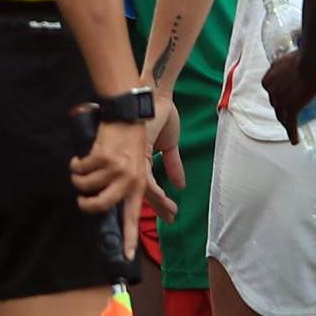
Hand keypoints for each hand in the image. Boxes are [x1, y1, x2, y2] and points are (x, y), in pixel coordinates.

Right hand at [71, 114, 150, 248]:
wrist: (127, 116)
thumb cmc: (128, 142)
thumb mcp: (134, 166)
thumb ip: (123, 186)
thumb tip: (104, 204)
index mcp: (138, 185)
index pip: (132, 218)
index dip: (128, 239)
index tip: (125, 257)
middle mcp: (128, 179)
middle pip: (100, 205)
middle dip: (85, 204)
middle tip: (82, 199)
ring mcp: (116, 168)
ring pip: (85, 185)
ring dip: (78, 179)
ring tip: (82, 170)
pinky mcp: (102, 156)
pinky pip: (80, 169)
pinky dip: (75, 164)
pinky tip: (81, 158)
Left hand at [144, 99, 185, 218]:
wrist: (156, 96)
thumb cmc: (161, 115)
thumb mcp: (169, 144)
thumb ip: (173, 165)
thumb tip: (181, 185)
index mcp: (140, 163)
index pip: (148, 189)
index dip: (159, 204)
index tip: (170, 215)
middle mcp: (134, 165)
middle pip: (142, 194)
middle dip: (157, 209)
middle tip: (171, 219)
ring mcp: (134, 160)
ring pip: (143, 190)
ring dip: (159, 203)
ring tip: (171, 212)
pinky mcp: (138, 153)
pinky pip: (145, 178)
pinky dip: (155, 190)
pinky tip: (165, 198)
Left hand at [261, 50, 315, 145]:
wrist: (312, 60)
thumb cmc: (313, 56)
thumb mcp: (310, 58)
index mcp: (271, 75)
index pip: (273, 89)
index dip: (280, 95)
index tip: (288, 97)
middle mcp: (271, 88)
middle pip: (276, 103)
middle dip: (283, 109)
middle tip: (294, 111)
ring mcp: (279, 99)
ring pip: (282, 116)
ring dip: (287, 123)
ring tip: (294, 128)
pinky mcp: (290, 107)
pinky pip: (289, 125)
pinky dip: (292, 133)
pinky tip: (295, 140)